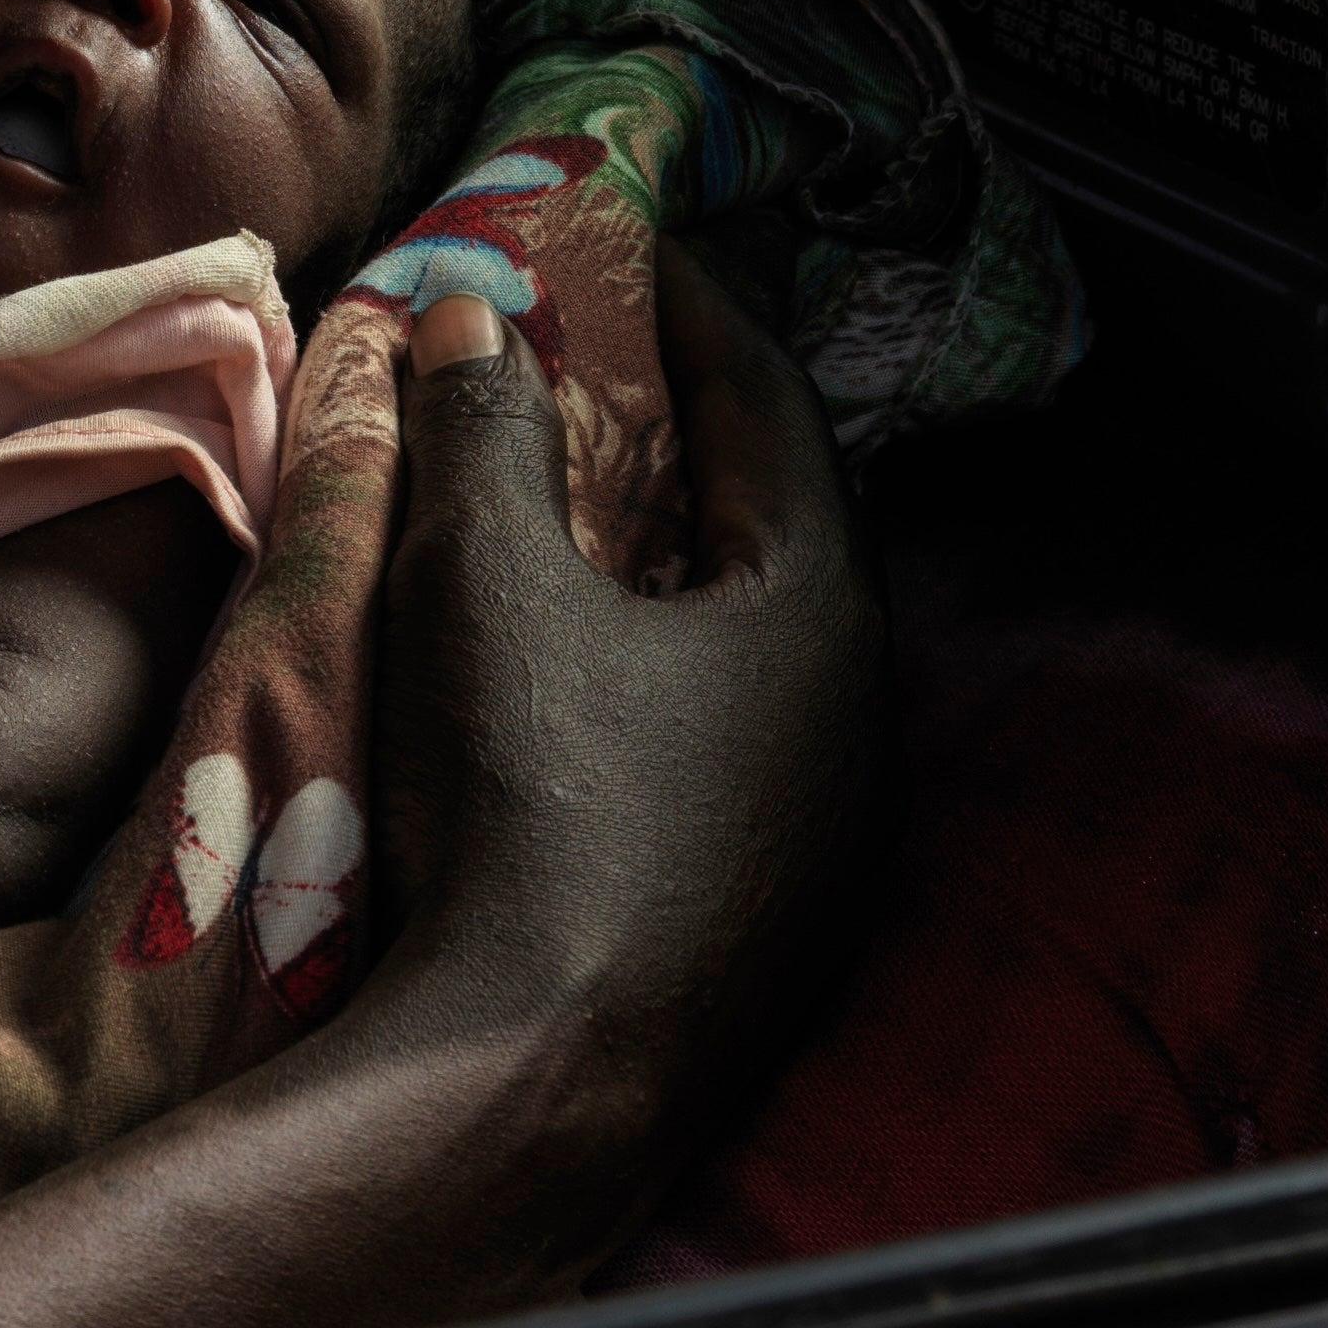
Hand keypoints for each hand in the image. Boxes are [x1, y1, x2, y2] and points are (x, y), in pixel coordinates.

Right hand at [347, 245, 880, 1214]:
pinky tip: (579, 695)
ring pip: (755, 649)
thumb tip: (472, 323)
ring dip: (672, 571)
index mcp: (818, 608)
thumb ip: (484, 438)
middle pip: (779, 526)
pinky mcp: (772, 921)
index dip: (694, 311)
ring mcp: (826, 831)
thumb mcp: (481, 587)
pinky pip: (729, 747)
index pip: (773, 405)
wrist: (539, 1078)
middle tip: (596, 377)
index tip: (633, 248)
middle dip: (684, 441)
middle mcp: (855, 714)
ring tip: (574, 525)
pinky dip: (661, 681)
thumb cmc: (533, 804)